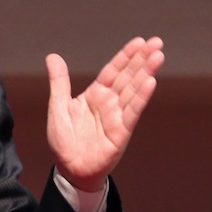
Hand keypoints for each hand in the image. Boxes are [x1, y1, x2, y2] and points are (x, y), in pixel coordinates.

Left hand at [46, 36, 163, 191]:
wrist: (70, 170)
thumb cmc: (64, 141)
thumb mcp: (58, 106)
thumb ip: (59, 82)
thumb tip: (53, 56)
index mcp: (95, 95)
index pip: (113, 70)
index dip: (126, 56)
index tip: (139, 42)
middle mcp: (109, 103)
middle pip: (128, 76)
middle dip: (142, 59)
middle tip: (157, 42)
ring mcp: (117, 116)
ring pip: (133, 90)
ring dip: (146, 73)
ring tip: (158, 56)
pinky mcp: (121, 132)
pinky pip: (132, 111)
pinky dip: (141, 97)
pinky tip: (151, 82)